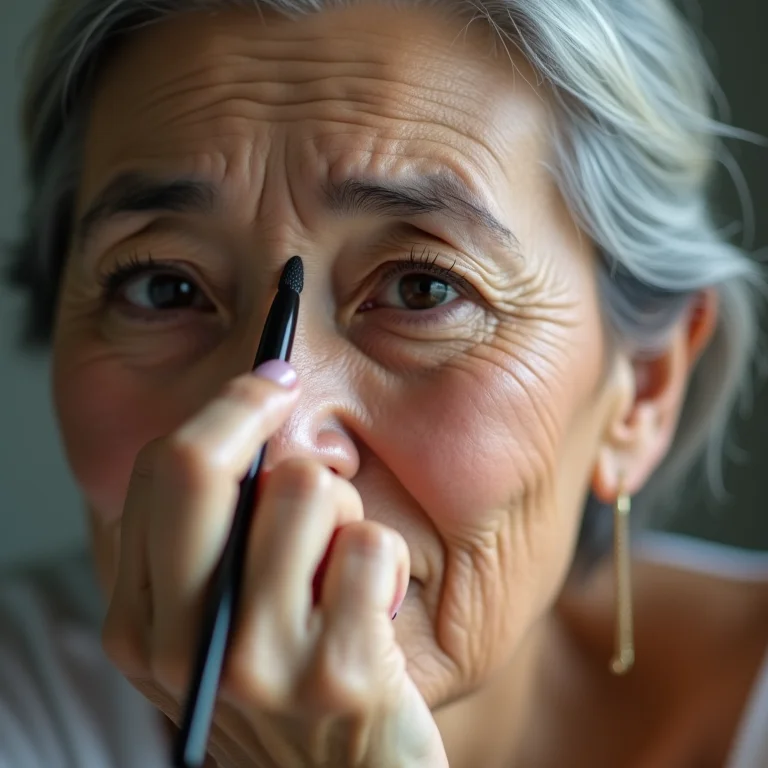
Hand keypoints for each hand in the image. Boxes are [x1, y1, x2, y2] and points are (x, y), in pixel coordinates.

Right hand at [102, 364, 447, 767]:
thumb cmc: (287, 690)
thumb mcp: (217, 626)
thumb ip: (209, 543)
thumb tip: (241, 424)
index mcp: (142, 624)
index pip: (159, 476)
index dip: (217, 412)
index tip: (263, 382)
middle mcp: (183, 644)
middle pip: (200, 469)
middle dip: (250, 406)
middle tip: (282, 388)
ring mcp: (263, 664)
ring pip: (304, 491)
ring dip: (338, 510)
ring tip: (338, 562)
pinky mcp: (341, 676)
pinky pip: (371, 545)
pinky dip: (386, 560)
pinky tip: (375, 605)